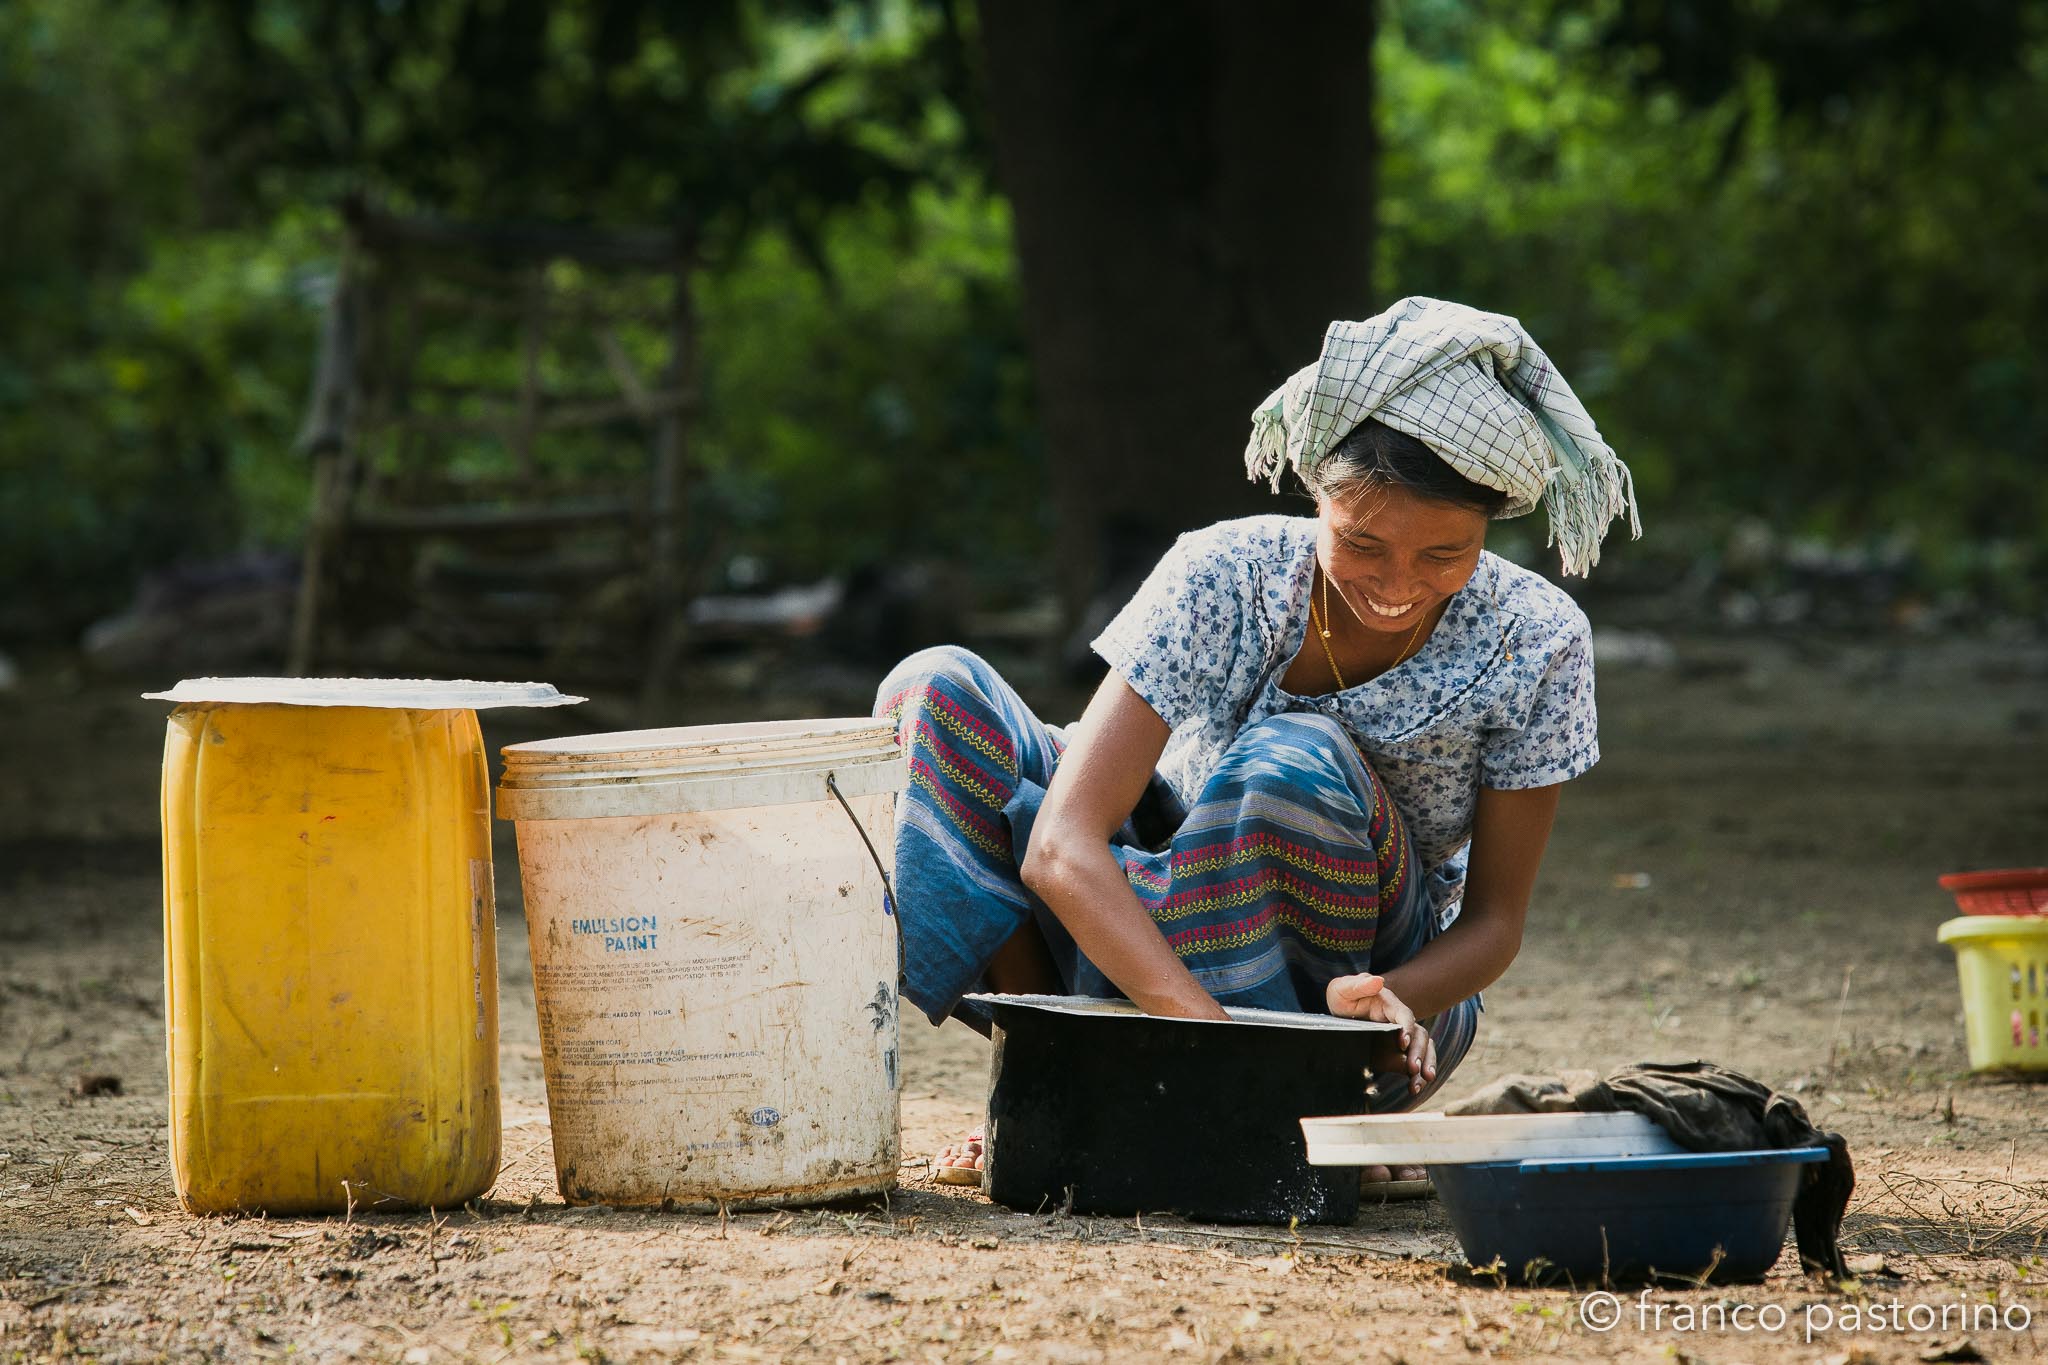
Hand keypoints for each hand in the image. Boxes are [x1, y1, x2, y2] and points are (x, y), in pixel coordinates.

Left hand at [1326, 973, 1436, 1095]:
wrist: (1342, 1010)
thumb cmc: (1344, 996)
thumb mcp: (1344, 988)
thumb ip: (1358, 985)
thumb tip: (1378, 980)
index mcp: (1389, 1004)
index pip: (1405, 1015)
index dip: (1407, 1028)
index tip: (1402, 1043)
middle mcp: (1400, 1021)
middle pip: (1419, 1035)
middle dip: (1419, 1052)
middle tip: (1415, 1069)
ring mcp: (1401, 1037)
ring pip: (1423, 1049)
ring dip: (1425, 1066)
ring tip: (1420, 1083)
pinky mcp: (1397, 1051)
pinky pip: (1413, 1062)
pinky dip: (1417, 1075)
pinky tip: (1414, 1087)